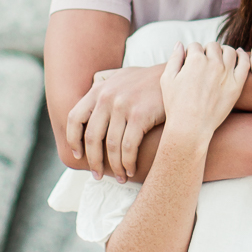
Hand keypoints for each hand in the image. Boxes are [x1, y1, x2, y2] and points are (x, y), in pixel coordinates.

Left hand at [66, 64, 165, 181]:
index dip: (73, 139)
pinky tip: (131, 170)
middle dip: (94, 161)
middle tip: (98, 175)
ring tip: (120, 177)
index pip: (75, 117)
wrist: (178, 77)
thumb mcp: (122, 74)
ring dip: (115, 167)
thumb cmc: (150, 80)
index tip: (78, 155)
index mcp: (99, 89)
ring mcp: (123, 106)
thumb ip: (104, 81)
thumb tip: (90, 86)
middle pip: (92, 137)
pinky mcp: (140, 115)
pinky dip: (128, 163)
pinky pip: (128, 147)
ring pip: (111, 146)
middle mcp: (107, 96)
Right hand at [160, 42, 250, 144]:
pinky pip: (245, 63)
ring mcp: (227, 74)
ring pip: (229, 51)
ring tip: (220, 59)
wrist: (190, 127)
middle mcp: (213, 63)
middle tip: (205, 62)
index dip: (191, 53)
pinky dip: (243, 56)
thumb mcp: (167, 79)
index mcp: (195, 60)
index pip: (195, 46)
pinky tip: (239, 56)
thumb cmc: (176, 105)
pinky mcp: (237, 85)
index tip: (191, 61)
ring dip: (224, 52)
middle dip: (207, 51)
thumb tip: (180, 44)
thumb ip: (174, 58)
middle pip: (213, 46)